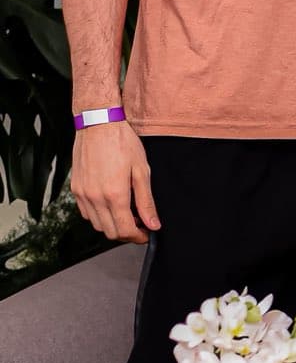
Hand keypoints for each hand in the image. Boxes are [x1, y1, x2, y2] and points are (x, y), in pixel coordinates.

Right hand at [71, 121, 157, 243]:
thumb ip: (147, 201)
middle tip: (140, 225)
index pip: (124, 230)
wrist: (98, 125)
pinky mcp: (75, 189)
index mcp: (114, 194)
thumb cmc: (123, 143)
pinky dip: (99, 216)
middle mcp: (95, 198)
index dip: (138, 237)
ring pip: (96, 224)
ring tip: (128, 214)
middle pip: (109, 232)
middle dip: (126, 234)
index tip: (147, 234)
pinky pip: (86, 213)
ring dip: (112, 225)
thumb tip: (153, 224)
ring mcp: (82, 194)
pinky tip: (112, 205)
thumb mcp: (142, 171)